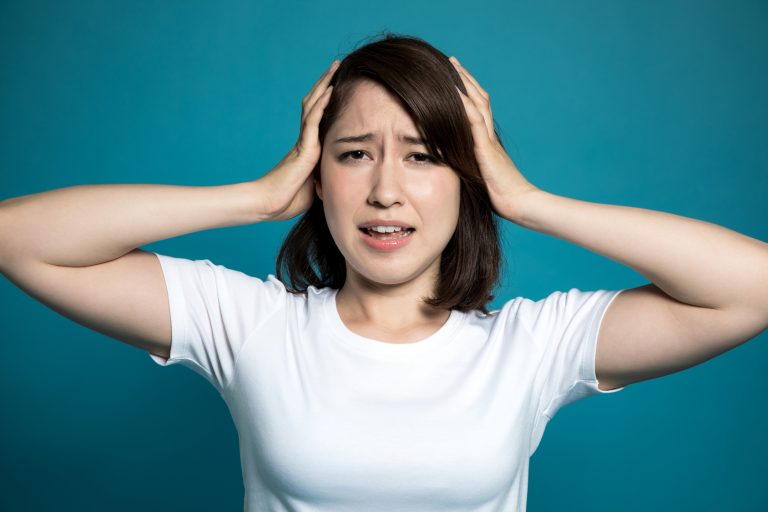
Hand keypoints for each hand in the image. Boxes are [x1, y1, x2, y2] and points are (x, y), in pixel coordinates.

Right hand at [255, 59, 338, 220]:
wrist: (269, 205)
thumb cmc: (289, 200)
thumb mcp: (316, 186)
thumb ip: (326, 175)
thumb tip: (343, 176)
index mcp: (309, 149)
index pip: (319, 117)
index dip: (328, 101)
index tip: (338, 86)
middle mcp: (306, 140)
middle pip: (315, 104)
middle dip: (325, 84)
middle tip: (336, 67)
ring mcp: (304, 142)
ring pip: (314, 106)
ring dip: (324, 85)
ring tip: (334, 67)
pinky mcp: (303, 148)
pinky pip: (313, 120)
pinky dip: (322, 104)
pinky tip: (331, 90)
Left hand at [450, 56, 539, 221]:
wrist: (521, 204)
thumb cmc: (502, 196)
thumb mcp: (480, 176)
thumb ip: (470, 165)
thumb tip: (452, 163)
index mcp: (488, 141)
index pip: (477, 109)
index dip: (467, 92)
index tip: (454, 76)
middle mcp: (489, 136)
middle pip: (478, 98)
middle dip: (464, 79)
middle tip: (451, 61)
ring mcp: (489, 141)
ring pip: (477, 104)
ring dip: (464, 84)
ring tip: (451, 66)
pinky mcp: (486, 150)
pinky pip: (474, 123)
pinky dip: (464, 106)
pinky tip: (454, 93)